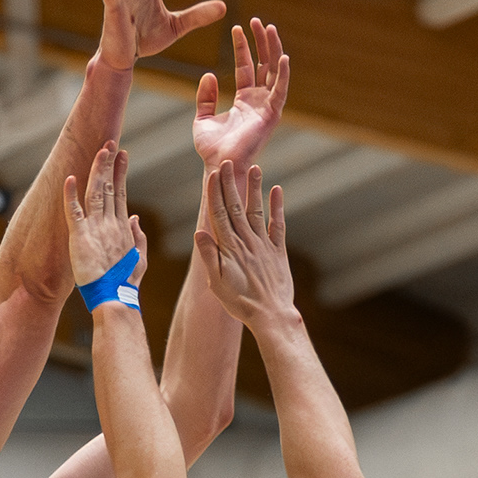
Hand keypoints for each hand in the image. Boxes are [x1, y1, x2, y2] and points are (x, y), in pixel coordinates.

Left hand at [62, 141, 144, 301]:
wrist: (115, 297)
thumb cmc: (126, 282)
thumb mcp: (139, 257)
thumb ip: (138, 236)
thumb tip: (136, 218)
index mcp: (123, 227)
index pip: (121, 193)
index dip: (120, 173)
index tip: (122, 155)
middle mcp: (111, 223)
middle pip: (110, 187)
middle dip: (109, 164)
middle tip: (110, 144)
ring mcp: (96, 229)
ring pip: (96, 193)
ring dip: (97, 171)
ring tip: (100, 152)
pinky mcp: (80, 237)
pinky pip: (73, 212)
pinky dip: (70, 195)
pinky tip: (69, 179)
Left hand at [188, 18, 286, 168]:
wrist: (218, 164)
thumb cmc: (211, 149)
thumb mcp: (202, 118)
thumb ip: (205, 97)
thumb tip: (209, 75)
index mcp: (244, 100)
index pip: (246, 67)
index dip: (243, 47)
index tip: (238, 27)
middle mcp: (258, 101)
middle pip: (263, 64)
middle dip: (261, 42)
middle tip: (257, 21)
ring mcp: (266, 107)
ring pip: (274, 72)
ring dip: (273, 50)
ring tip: (269, 28)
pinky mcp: (272, 115)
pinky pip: (281, 91)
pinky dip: (284, 74)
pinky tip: (283, 56)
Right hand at [196, 159, 299, 326]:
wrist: (270, 315)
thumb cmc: (240, 302)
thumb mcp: (217, 282)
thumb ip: (209, 256)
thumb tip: (198, 232)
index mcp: (229, 248)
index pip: (218, 214)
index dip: (215, 193)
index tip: (213, 174)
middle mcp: (246, 241)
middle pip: (235, 207)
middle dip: (230, 183)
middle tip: (227, 162)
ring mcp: (264, 245)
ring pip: (257, 211)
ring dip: (254, 189)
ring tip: (254, 167)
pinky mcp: (279, 251)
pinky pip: (278, 225)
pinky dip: (278, 207)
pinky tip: (277, 190)